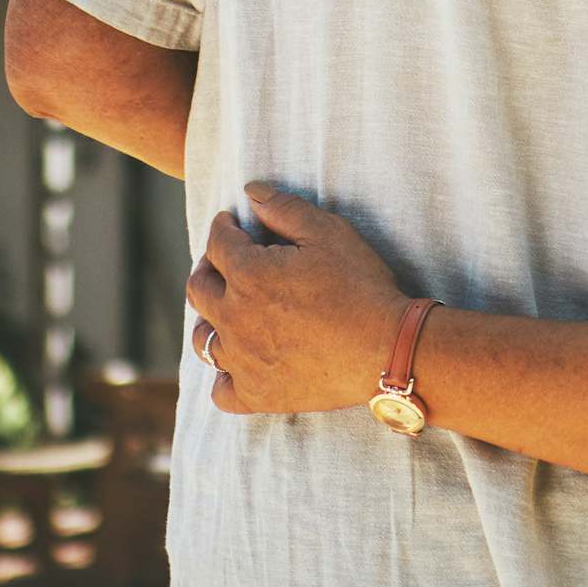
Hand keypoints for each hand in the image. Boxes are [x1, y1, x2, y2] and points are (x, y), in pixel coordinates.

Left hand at [186, 182, 408, 415]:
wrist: (389, 350)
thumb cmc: (361, 287)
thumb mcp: (329, 233)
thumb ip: (284, 208)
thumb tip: (251, 191)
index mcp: (248, 275)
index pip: (217, 243)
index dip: (223, 227)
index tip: (230, 224)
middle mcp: (235, 318)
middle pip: (198, 288)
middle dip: (208, 268)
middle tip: (224, 264)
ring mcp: (243, 361)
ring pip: (203, 340)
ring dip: (210, 320)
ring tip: (227, 313)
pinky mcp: (258, 395)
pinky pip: (221, 391)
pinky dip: (224, 377)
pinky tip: (239, 365)